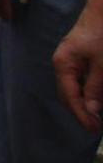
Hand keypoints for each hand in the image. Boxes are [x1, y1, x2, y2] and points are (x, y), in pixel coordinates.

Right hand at [54, 0, 102, 130]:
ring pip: (74, 88)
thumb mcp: (102, 64)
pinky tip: (96, 97)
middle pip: (68, 94)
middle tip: (96, 126)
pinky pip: (80, 80)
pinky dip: (88, 91)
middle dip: (81, 111)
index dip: (81, 114)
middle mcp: (62, 63)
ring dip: (85, 102)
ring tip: (97, 115)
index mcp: (63, 64)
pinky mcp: (79, 58)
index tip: (93, 129)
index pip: (69, 96)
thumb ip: (95, 87)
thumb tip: (90, 110)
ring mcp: (70, 60)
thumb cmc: (102, 34)